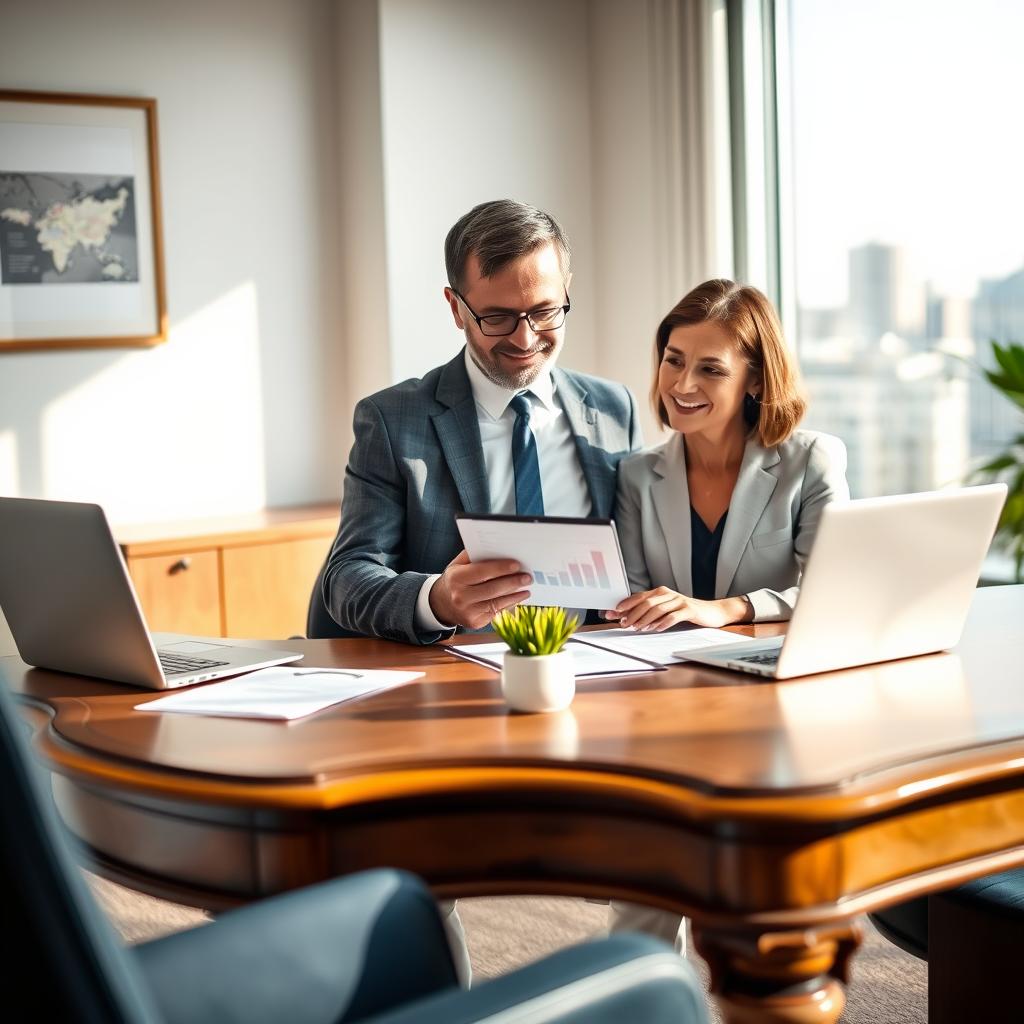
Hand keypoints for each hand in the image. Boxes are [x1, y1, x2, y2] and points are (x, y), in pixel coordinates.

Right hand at [429, 550, 531, 628]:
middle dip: (513, 582)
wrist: (442, 604)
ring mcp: (467, 612)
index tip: (516, 564)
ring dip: (515, 594)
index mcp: (456, 578)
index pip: (482, 572)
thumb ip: (474, 555)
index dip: (500, 568)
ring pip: (497, 602)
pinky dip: (509, 603)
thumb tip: (497, 548)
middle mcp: (460, 596)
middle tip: (527, 577)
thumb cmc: (455, 580)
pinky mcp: (475, 622)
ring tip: (526, 587)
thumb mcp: (458, 564)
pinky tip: (518, 597)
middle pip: (492, 589)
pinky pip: (497, 612)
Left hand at [605, 588, 745, 630]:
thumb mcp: (666, 610)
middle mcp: (668, 594)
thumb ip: (649, 612)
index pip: (638, 597)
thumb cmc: (686, 612)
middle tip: (624, 624)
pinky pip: (673, 616)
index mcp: (660, 592)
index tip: (611, 613)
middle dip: (632, 613)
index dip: (624, 605)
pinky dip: (663, 623)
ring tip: (637, 628)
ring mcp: (679, 601)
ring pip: (658, 609)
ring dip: (645, 619)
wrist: (712, 612)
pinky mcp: (689, 610)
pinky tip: (656, 629)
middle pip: (646, 602)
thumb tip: (627, 618)